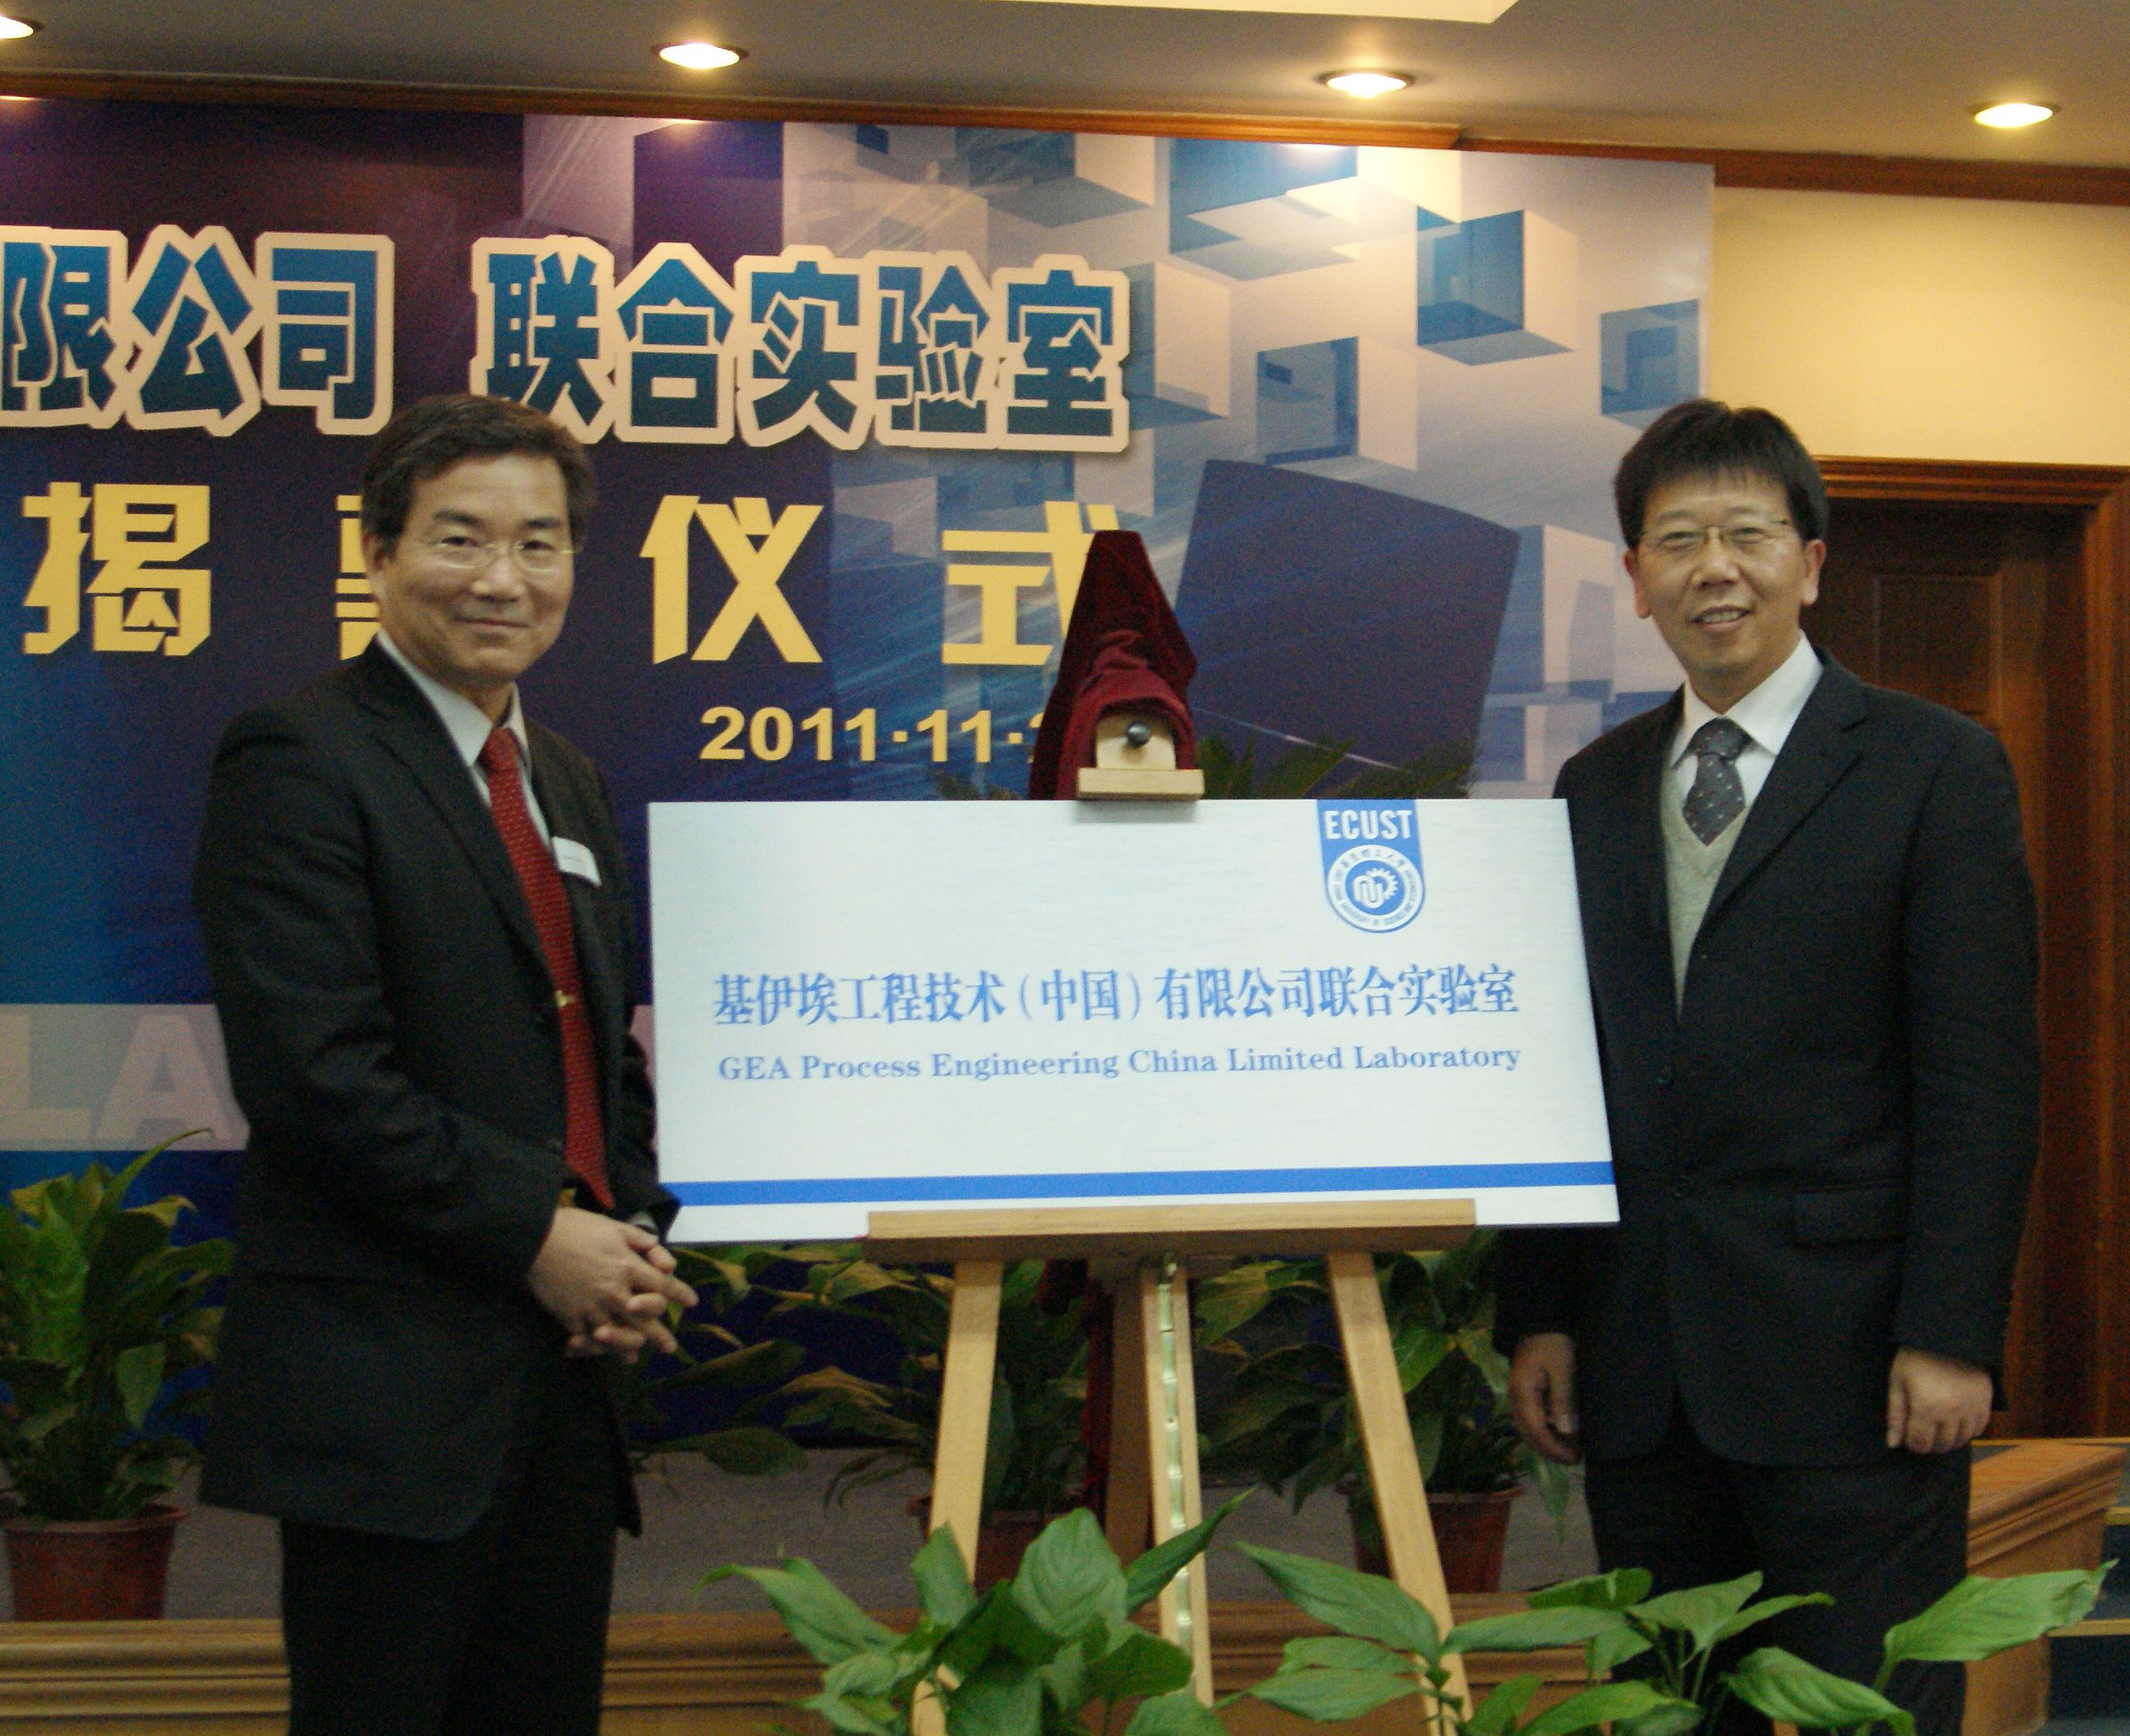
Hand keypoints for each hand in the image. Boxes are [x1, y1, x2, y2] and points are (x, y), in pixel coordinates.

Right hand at [529, 1207, 696, 1362]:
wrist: (535, 1238)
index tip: (691, 1302)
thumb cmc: (576, 1227)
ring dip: (629, 1347)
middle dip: (660, 1335)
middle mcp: (615, 1290)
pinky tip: (601, 1352)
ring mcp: (592, 1305)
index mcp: (628, 1266)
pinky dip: (594, 1347)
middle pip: (644, 1318)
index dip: (679, 1293)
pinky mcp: (570, 1315)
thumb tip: (656, 1248)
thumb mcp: (613, 1226)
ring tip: (635, 1358)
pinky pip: (587, 1337)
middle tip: (670, 1348)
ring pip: (617, 1333)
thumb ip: (638, 1240)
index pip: (662, 1284)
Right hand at [1508, 1332, 1582, 1463]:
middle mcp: (1515, 1398)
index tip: (1575, 1457)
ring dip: (1546, 1443)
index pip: (1536, 1430)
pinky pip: (1529, 1420)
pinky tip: (1560, 1434)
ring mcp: (1516, 1396)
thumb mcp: (1563, 1371)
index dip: (1555, 1448)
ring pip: (1527, 1430)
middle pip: (1528, 1434)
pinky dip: (1544, 1432)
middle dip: (1550, 1451)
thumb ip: (1562, 1401)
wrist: (1539, 1323)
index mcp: (1523, 1393)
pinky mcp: (1522, 1394)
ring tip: (1570, 1450)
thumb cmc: (1553, 1344)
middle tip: (1575, 1459)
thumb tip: (1566, 1433)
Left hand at [1886, 1346, 1992, 1452]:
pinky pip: (1979, 1430)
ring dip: (1949, 1439)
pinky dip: (1968, 1432)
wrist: (1948, 1337)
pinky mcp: (1985, 1403)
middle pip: (1942, 1445)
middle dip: (1929, 1443)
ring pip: (1962, 1441)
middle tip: (1923, 1431)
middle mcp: (1952, 1413)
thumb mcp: (1898, 1382)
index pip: (1920, 1444)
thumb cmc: (1917, 1358)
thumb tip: (1893, 1443)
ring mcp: (1971, 1410)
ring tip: (1938, 1427)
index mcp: (1927, 1408)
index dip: (1912, 1444)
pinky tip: (1957, 1423)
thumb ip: (1895, 1415)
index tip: (1909, 1435)